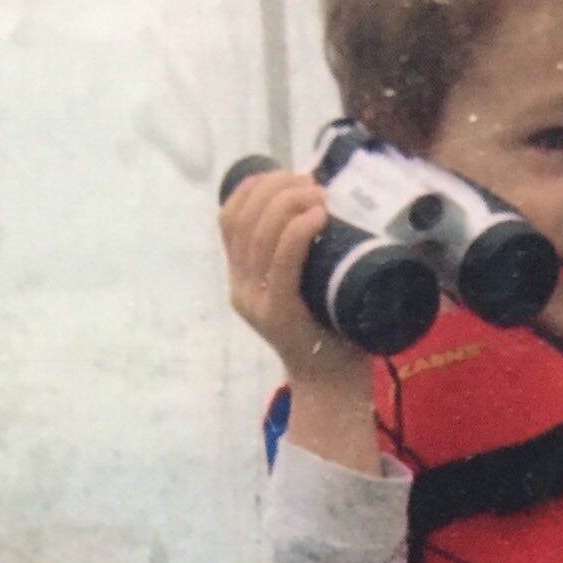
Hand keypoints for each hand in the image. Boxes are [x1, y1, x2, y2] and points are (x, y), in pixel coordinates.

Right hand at [218, 165, 366, 386]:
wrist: (332, 386)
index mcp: (241, 277)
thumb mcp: (304, 284)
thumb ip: (298, 255)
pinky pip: (281, 262)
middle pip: (244, 218)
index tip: (290, 176)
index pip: (230, 216)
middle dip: (278, 188)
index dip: (257, 186)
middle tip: (313, 183)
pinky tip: (317, 217)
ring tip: (319, 195)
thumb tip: (320, 203)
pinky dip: (298, 232)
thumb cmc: (329, 329)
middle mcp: (240, 288)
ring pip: (259, 235)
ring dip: (290, 202)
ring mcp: (256, 302)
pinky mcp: (278, 314)